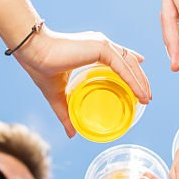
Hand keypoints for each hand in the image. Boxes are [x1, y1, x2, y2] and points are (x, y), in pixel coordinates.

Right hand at [15, 25, 150, 137]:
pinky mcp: (101, 47)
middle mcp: (101, 44)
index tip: (140, 82)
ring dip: (140, 81)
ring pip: (129, 63)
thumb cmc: (41, 68)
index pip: (119, 58)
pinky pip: (123, 66)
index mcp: (93, 49)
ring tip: (146, 98)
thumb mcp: (58, 95)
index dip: (131, 70)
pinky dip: (133, 80)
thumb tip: (72, 134)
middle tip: (146, 97)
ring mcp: (102, 44)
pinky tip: (140, 93)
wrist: (33, 54)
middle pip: (128, 61)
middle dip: (140, 78)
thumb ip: (67, 113)